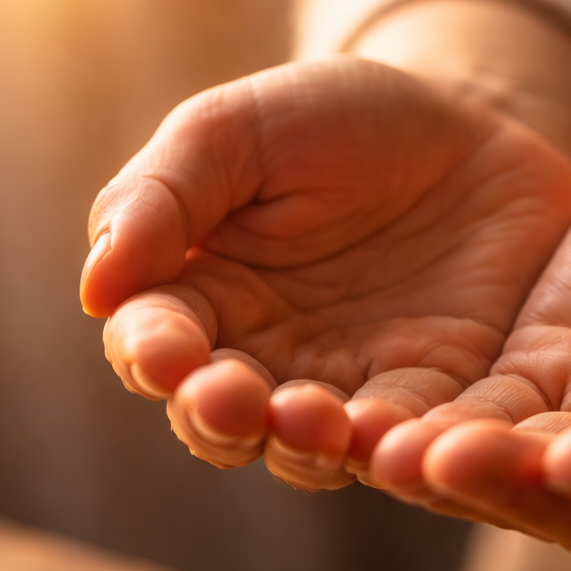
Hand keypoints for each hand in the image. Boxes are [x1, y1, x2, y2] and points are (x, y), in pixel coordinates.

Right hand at [80, 57, 570, 488]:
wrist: (474, 128)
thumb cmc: (337, 120)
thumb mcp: (240, 130)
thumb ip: (163, 195)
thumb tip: (96, 287)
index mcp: (201, 297)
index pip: (155, 345)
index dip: (153, 355)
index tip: (163, 355)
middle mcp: (265, 360)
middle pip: (221, 419)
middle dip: (219, 417)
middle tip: (231, 403)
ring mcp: (348, 388)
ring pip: (308, 449)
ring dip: (304, 447)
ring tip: (313, 424)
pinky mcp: (432, 396)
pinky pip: (408, 440)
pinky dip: (398, 450)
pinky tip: (398, 441)